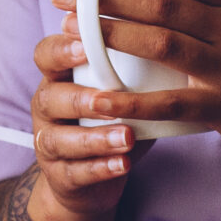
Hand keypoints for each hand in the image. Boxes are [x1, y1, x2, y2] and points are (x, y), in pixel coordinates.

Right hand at [25, 27, 146, 219]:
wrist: (91, 179)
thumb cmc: (110, 121)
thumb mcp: (118, 91)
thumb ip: (133, 71)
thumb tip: (173, 41)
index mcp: (58, 79)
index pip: (46, 55)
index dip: (61, 50)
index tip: (85, 47)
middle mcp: (47, 109)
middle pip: (50, 98)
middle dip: (80, 99)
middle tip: (109, 100)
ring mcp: (48, 144)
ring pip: (59, 140)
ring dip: (95, 139)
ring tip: (128, 138)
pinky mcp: (59, 177)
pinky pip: (75, 173)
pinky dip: (101, 169)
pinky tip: (124, 165)